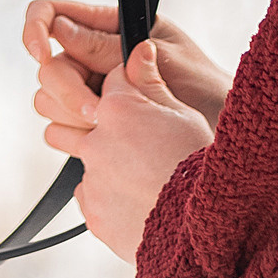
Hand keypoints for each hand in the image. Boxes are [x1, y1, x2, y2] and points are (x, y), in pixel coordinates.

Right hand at [21, 0, 232, 129]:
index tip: (40, 53)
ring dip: (72, 115)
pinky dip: (72, 138)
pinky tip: (102, 144)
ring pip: (47, 99)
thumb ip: (110, 47)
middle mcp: (95, 57)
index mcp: (111, 27)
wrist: (226, 135)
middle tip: (98, 112)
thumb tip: (61, 28)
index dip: (37, 29)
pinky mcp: (93, 126)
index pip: (53, 14)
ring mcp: (92, 92)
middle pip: (48, 65)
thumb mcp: (164, 60)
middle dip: (67, 90)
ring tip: (110, 127)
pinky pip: (58, 130)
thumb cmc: (207, 88)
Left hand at [21, 0, 215, 262]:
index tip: (142, 100)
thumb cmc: (200, 168)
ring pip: (81, 157)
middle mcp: (96, 139)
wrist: (201, 230)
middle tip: (132, 137)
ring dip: (97, 158)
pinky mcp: (90, 211)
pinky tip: (137, 200)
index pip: (110, 80)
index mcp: (120, 108)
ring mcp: (91, 177)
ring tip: (132, 171)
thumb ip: (153, 85)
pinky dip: (108, 195)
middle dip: (96, 119)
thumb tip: (139, 47)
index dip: (129, 89)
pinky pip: (90, 195)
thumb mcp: (185, 117)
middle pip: (77, 115)